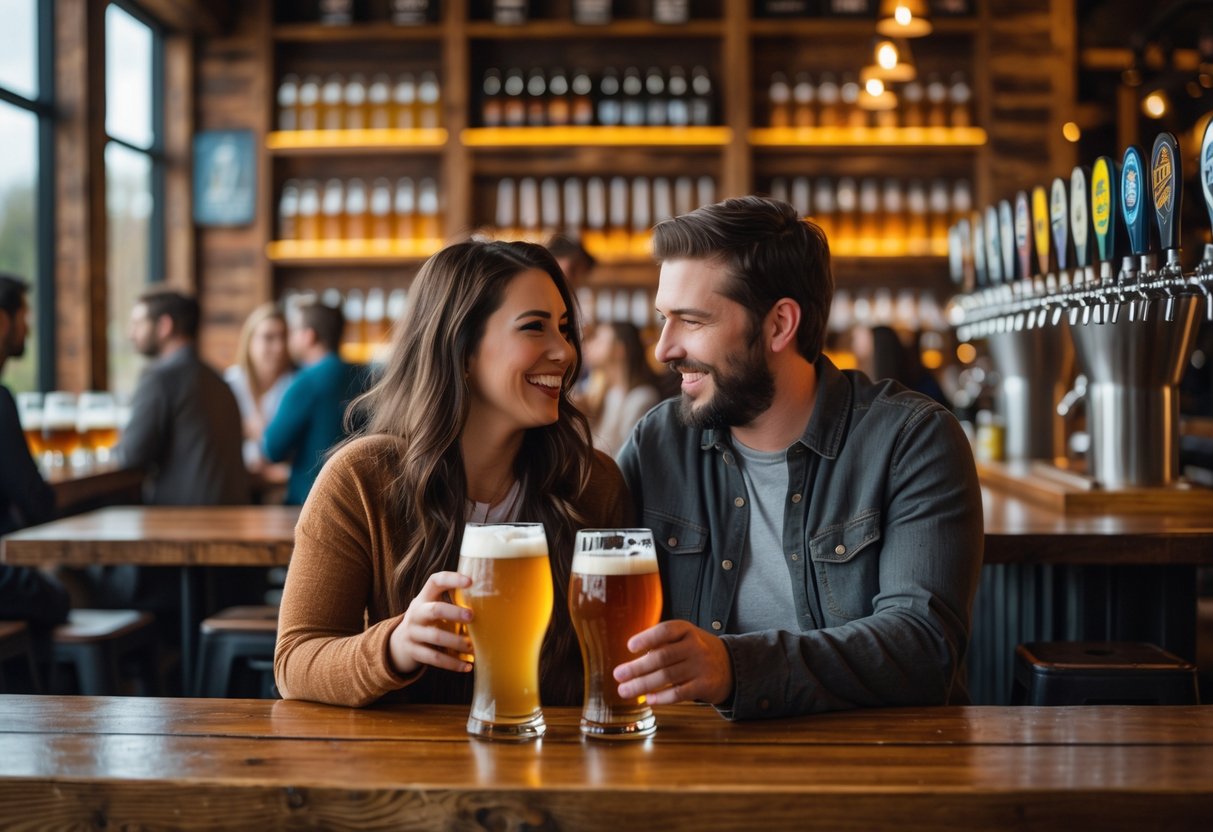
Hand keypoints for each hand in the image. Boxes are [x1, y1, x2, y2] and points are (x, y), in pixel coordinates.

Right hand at [388, 571, 473, 676]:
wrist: (399, 642)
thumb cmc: (428, 620)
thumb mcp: (433, 606)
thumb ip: (453, 601)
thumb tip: (492, 599)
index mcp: (424, 597)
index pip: (435, 581)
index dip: (452, 579)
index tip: (471, 581)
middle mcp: (416, 613)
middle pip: (434, 610)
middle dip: (454, 612)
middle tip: (472, 617)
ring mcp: (413, 633)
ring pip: (436, 637)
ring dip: (457, 642)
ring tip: (473, 646)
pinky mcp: (414, 652)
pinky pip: (435, 658)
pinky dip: (453, 663)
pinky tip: (467, 666)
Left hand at [612, 620, 733, 705]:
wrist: (731, 665)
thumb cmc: (696, 651)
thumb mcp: (684, 638)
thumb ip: (662, 644)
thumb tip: (631, 661)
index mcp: (686, 630)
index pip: (665, 631)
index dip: (647, 638)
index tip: (629, 647)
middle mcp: (695, 646)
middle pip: (662, 657)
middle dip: (637, 667)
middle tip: (618, 675)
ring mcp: (701, 666)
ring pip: (667, 676)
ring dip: (643, 685)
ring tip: (625, 690)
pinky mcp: (705, 685)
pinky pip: (679, 693)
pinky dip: (662, 697)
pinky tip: (648, 699)